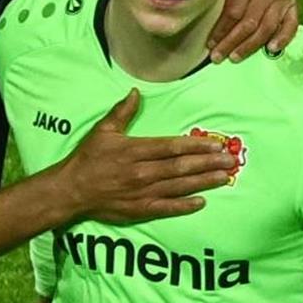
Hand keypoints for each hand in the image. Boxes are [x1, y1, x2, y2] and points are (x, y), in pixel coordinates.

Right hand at [53, 89, 235, 223]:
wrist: (71, 190)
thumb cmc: (87, 158)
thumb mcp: (103, 130)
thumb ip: (122, 112)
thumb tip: (135, 92)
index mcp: (135, 150)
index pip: (171, 146)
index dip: (196, 145)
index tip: (215, 144)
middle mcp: (142, 171)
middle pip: (181, 167)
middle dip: (208, 163)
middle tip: (231, 161)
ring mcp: (142, 192)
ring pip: (178, 186)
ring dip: (203, 182)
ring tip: (224, 178)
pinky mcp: (139, 209)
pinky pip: (166, 208)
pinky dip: (184, 206)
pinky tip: (202, 202)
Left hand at [207, 0, 298, 62]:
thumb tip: (196, 7)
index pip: (233, 10)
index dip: (220, 30)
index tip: (210, 44)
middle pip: (248, 21)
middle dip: (231, 42)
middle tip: (218, 56)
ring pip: (266, 27)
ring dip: (249, 46)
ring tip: (235, 57)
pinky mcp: (291, 5)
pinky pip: (291, 25)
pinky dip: (282, 38)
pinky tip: (271, 49)